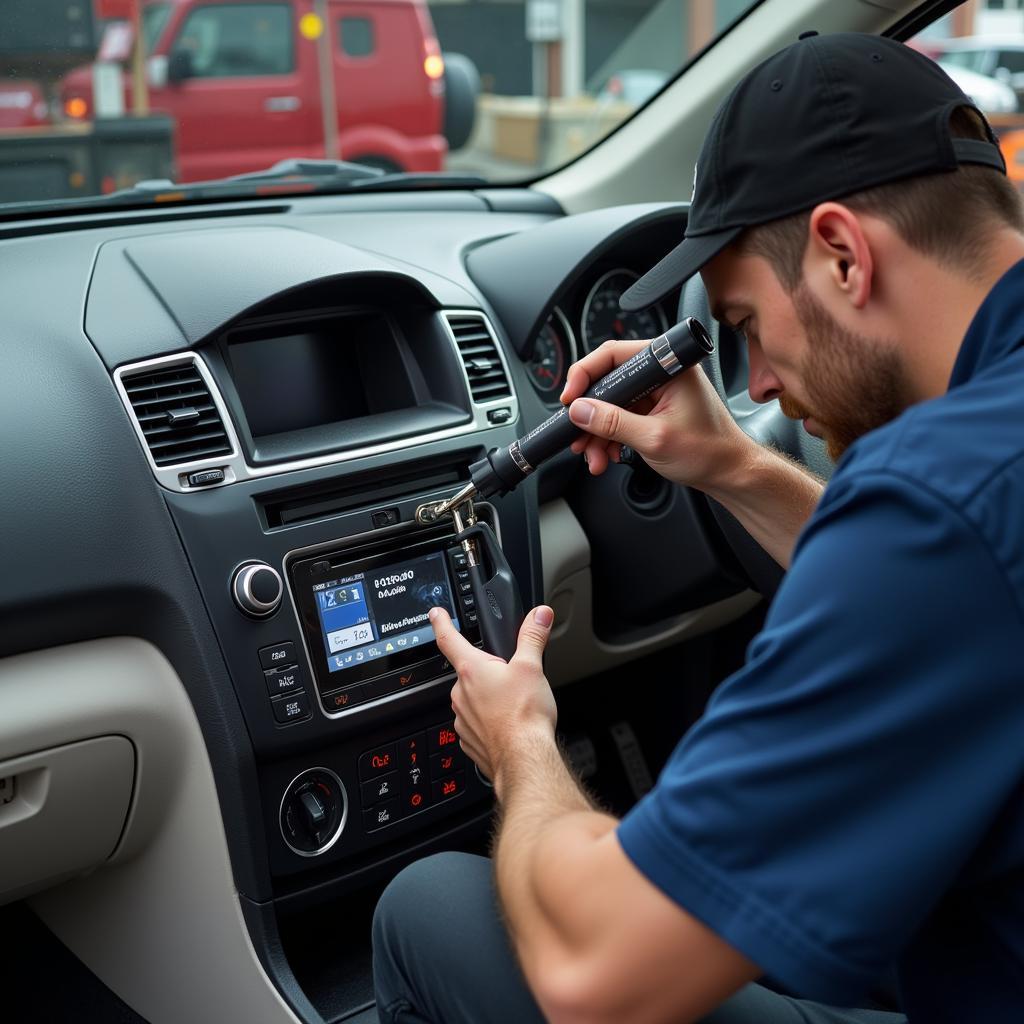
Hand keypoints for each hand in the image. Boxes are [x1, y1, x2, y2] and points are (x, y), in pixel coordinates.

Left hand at [429, 604, 556, 796]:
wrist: (523, 759)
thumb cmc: (524, 716)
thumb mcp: (533, 667)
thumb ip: (533, 637)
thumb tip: (539, 615)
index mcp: (472, 670)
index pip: (448, 638)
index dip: (441, 622)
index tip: (435, 614)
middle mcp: (461, 694)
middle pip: (469, 673)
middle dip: (487, 673)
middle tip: (510, 679)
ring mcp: (462, 719)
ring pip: (473, 699)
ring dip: (489, 698)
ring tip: (514, 705)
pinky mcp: (469, 740)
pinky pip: (476, 723)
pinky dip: (490, 721)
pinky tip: (508, 724)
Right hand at [561, 337, 751, 492]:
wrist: (729, 473)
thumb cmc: (709, 451)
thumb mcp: (654, 439)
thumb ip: (613, 423)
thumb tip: (579, 411)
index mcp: (669, 366)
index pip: (614, 355)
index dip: (585, 375)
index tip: (570, 399)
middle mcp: (661, 373)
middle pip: (608, 382)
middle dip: (589, 414)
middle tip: (576, 434)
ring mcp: (656, 392)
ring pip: (610, 404)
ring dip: (596, 431)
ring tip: (592, 456)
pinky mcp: (652, 409)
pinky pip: (619, 417)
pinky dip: (608, 437)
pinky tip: (606, 455)